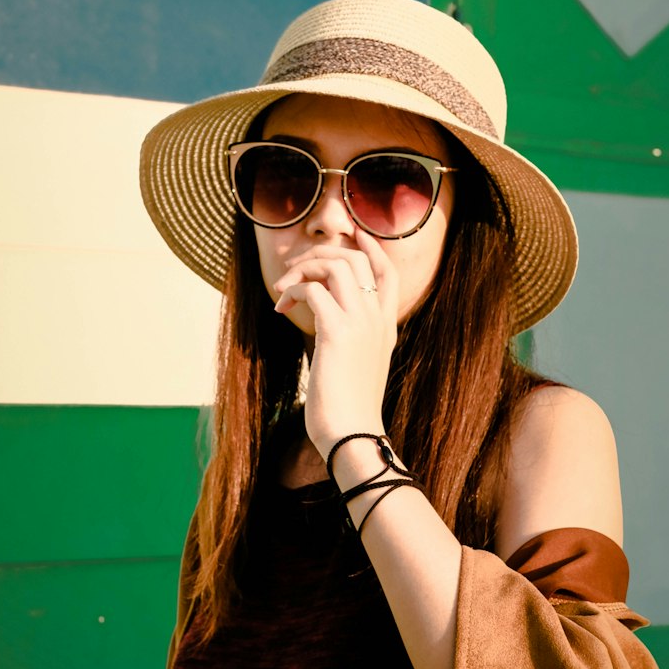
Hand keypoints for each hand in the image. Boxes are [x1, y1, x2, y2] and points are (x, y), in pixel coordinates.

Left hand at [273, 227, 397, 455]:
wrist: (352, 434)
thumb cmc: (349, 407)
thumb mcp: (359, 365)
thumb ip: (352, 337)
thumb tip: (327, 320)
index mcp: (386, 326)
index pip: (387, 272)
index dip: (371, 247)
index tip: (353, 233)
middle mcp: (377, 319)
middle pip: (356, 260)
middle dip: (321, 254)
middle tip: (294, 268)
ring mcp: (361, 323)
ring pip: (336, 265)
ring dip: (304, 268)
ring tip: (282, 288)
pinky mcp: (337, 332)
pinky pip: (314, 290)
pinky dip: (293, 291)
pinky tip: (282, 308)